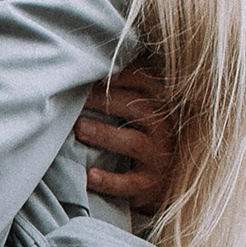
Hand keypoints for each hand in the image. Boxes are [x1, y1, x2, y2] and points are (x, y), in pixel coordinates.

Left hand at [74, 64, 176, 208]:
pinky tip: (90, 175)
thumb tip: (92, 62)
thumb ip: (127, 89)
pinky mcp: (149, 184)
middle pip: (138, 108)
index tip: (93, 70)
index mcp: (162, 105)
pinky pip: (129, 183)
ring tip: (80, 128)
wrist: (168, 182)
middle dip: (106, 100)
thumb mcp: (144, 112)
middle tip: (77, 96)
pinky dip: (109, 180)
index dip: (121, 74)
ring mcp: (158, 157)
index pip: (146, 82)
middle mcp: (164, 128)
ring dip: (105, 135)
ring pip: (133, 143)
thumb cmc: (146, 137)